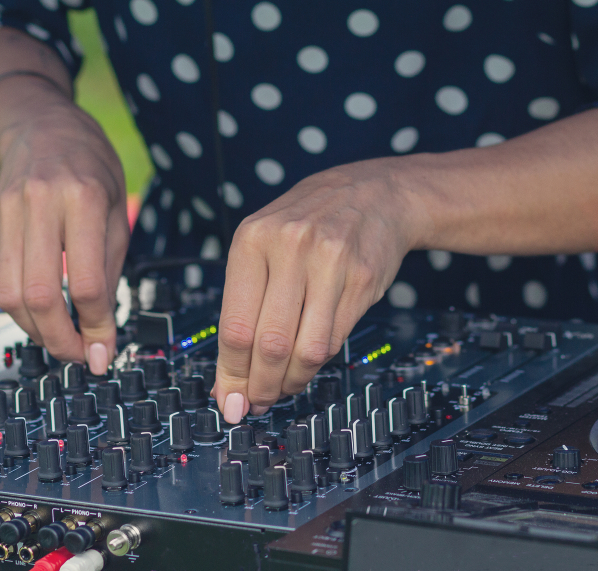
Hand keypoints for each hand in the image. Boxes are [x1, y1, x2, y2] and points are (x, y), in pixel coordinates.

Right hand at [0, 102, 128, 374]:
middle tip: (79, 357)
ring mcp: (8, 215)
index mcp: (83, 199)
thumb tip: (101, 332)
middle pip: (40, 296)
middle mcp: (40, 205)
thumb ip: (108, 271)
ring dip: (36, 331)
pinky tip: (43, 313)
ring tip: (61, 340)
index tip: (103, 352)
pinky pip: (2, 281)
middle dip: (59, 340)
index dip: (95, 328)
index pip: (86, 283)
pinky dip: (23, 309)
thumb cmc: (90, 168)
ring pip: (11, 296)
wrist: (42, 126)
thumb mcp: (116, 212)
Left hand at [212, 161, 429, 422]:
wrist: (370, 194)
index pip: (235, 325)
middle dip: (258, 385)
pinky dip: (315, 365)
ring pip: (306, 349)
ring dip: (289, 381)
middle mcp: (289, 248)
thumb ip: (241, 306)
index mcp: (251, 240)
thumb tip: (227, 377)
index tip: (227, 399)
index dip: (230, 373)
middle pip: (268, 343)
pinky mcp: (362, 280)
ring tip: (280, 389)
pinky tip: (304, 368)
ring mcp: (330, 263)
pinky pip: (334, 340)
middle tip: (254, 403)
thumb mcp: (261, 246)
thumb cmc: (303, 227)